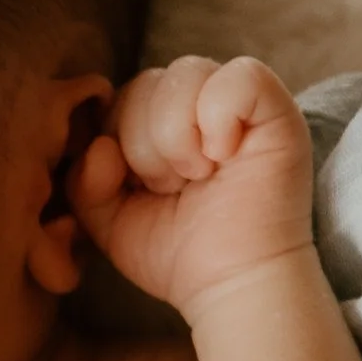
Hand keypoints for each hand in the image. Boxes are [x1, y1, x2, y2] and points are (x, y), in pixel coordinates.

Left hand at [72, 57, 314, 321]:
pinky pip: (240, 75)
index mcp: (164, 122)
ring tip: (197, 176)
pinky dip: (220, 118)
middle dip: (144, 144)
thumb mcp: (110, 220)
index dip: (118, 139)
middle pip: (148, 79)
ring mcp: (240, 104)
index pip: (123, 94)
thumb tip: (100, 146)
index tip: (142, 189)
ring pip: (186, 73)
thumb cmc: (177, 255)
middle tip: (172, 187)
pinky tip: (225, 157)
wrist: (229, 287)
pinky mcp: (276, 109)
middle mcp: (202, 104)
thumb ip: (85, 182)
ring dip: (177, 136)